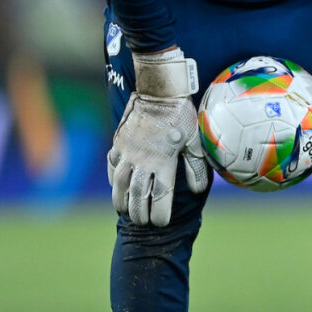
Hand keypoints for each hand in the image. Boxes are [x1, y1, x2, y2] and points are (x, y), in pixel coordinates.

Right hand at [108, 49, 209, 226]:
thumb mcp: (195, 139)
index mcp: (164, 162)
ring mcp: (128, 151)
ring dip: (121, 200)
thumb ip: (196, 167)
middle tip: (141, 222)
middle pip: (138, 195)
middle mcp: (143, 160)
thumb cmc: (181, 113)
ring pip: (120, 184)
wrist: (158, 88)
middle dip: (139, 213)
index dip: (159, 214)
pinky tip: (116, 186)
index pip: (160, 197)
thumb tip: (198, 191)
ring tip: (124, 210)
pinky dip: (114, 179)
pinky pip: (112, 165)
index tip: (160, 223)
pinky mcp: (119, 142)